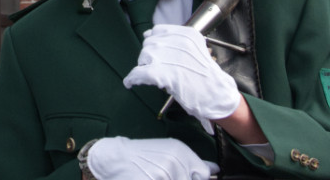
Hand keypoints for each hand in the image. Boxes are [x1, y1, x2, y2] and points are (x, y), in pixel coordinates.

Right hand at [86, 137, 217, 179]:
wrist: (116, 157)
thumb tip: (214, 170)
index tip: (191, 176)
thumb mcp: (170, 152)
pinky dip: (156, 179)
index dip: (197, 178)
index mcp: (181, 152)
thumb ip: (193, 163)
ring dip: (168, 179)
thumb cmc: (143, 155)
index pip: (203, 174)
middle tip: (163, 173)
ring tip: (154, 174)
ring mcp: (164, 175)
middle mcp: (175, 163)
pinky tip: (149, 176)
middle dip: (180, 179)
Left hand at [123, 24, 241, 133]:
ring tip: (152, 76)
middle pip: (149, 44)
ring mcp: (170, 57)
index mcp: (187, 34)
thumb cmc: (206, 76)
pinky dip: (132, 79)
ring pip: (144, 57)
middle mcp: (178, 42)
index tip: (156, 51)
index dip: (154, 41)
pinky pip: (139, 73)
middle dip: (150, 56)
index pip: (158, 30)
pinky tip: (130, 83)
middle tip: (158, 68)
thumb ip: (175, 41)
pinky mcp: (163, 74)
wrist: (217, 95)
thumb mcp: (196, 50)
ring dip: (144, 67)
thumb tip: (147, 34)